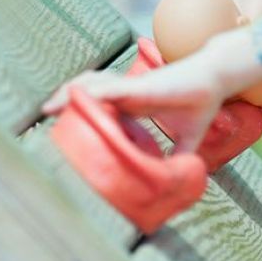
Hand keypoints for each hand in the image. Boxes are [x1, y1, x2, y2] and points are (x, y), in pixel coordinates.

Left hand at [44, 53, 228, 154]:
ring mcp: (132, 87)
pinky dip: (95, 92)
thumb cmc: (200, 104)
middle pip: (88, 92)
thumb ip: (180, 157)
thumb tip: (180, 180)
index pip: (99, 104)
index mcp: (133, 104)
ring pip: (94, 87)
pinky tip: (78, 97)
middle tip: (45, 115)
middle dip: (66, 101)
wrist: (216, 80)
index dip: (78, 110)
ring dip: (71, 94)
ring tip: (50, 106)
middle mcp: (127, 93)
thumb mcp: (189, 139)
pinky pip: (113, 88)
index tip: (60, 125)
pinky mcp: (142, 86)